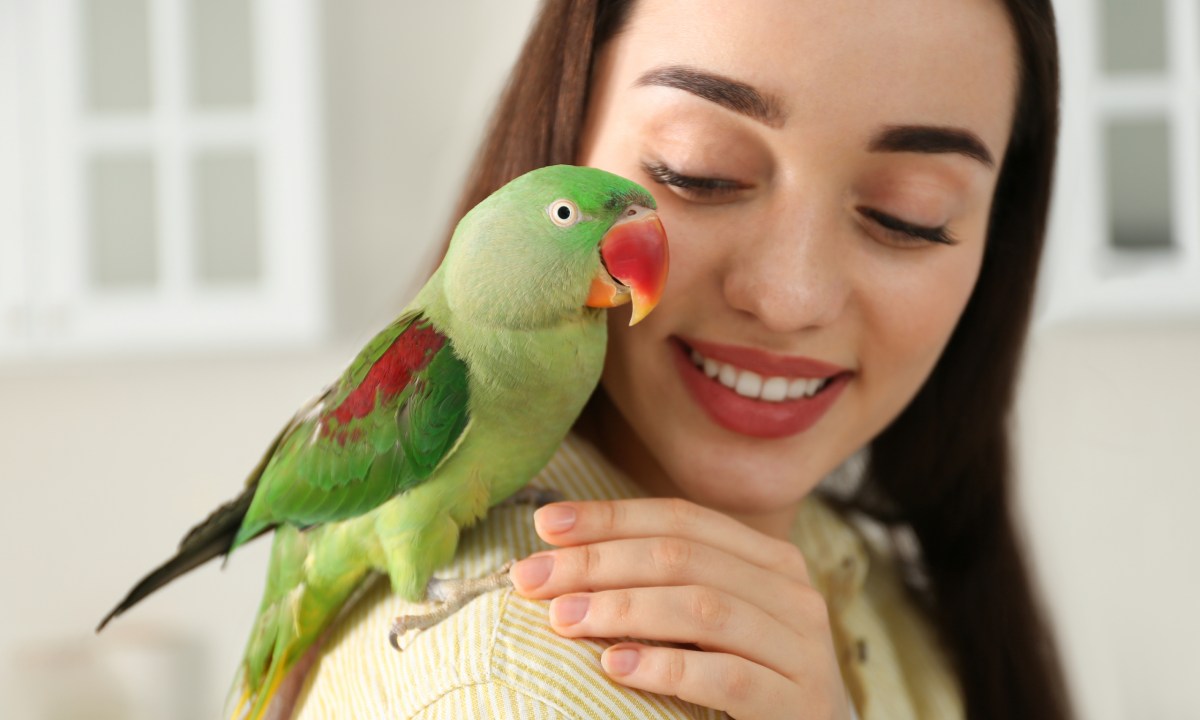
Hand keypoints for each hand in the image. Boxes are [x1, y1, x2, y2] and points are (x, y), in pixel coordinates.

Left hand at [509, 498, 852, 719]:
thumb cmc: (749, 678)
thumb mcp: (713, 620)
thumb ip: (665, 582)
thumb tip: (559, 548)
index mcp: (769, 559)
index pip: (680, 520)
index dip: (609, 517)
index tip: (544, 525)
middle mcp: (792, 592)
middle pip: (681, 557)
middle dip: (597, 562)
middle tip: (531, 578)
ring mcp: (800, 648)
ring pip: (702, 608)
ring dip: (622, 609)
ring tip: (562, 619)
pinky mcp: (797, 702)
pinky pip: (726, 676)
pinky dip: (666, 666)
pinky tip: (616, 666)